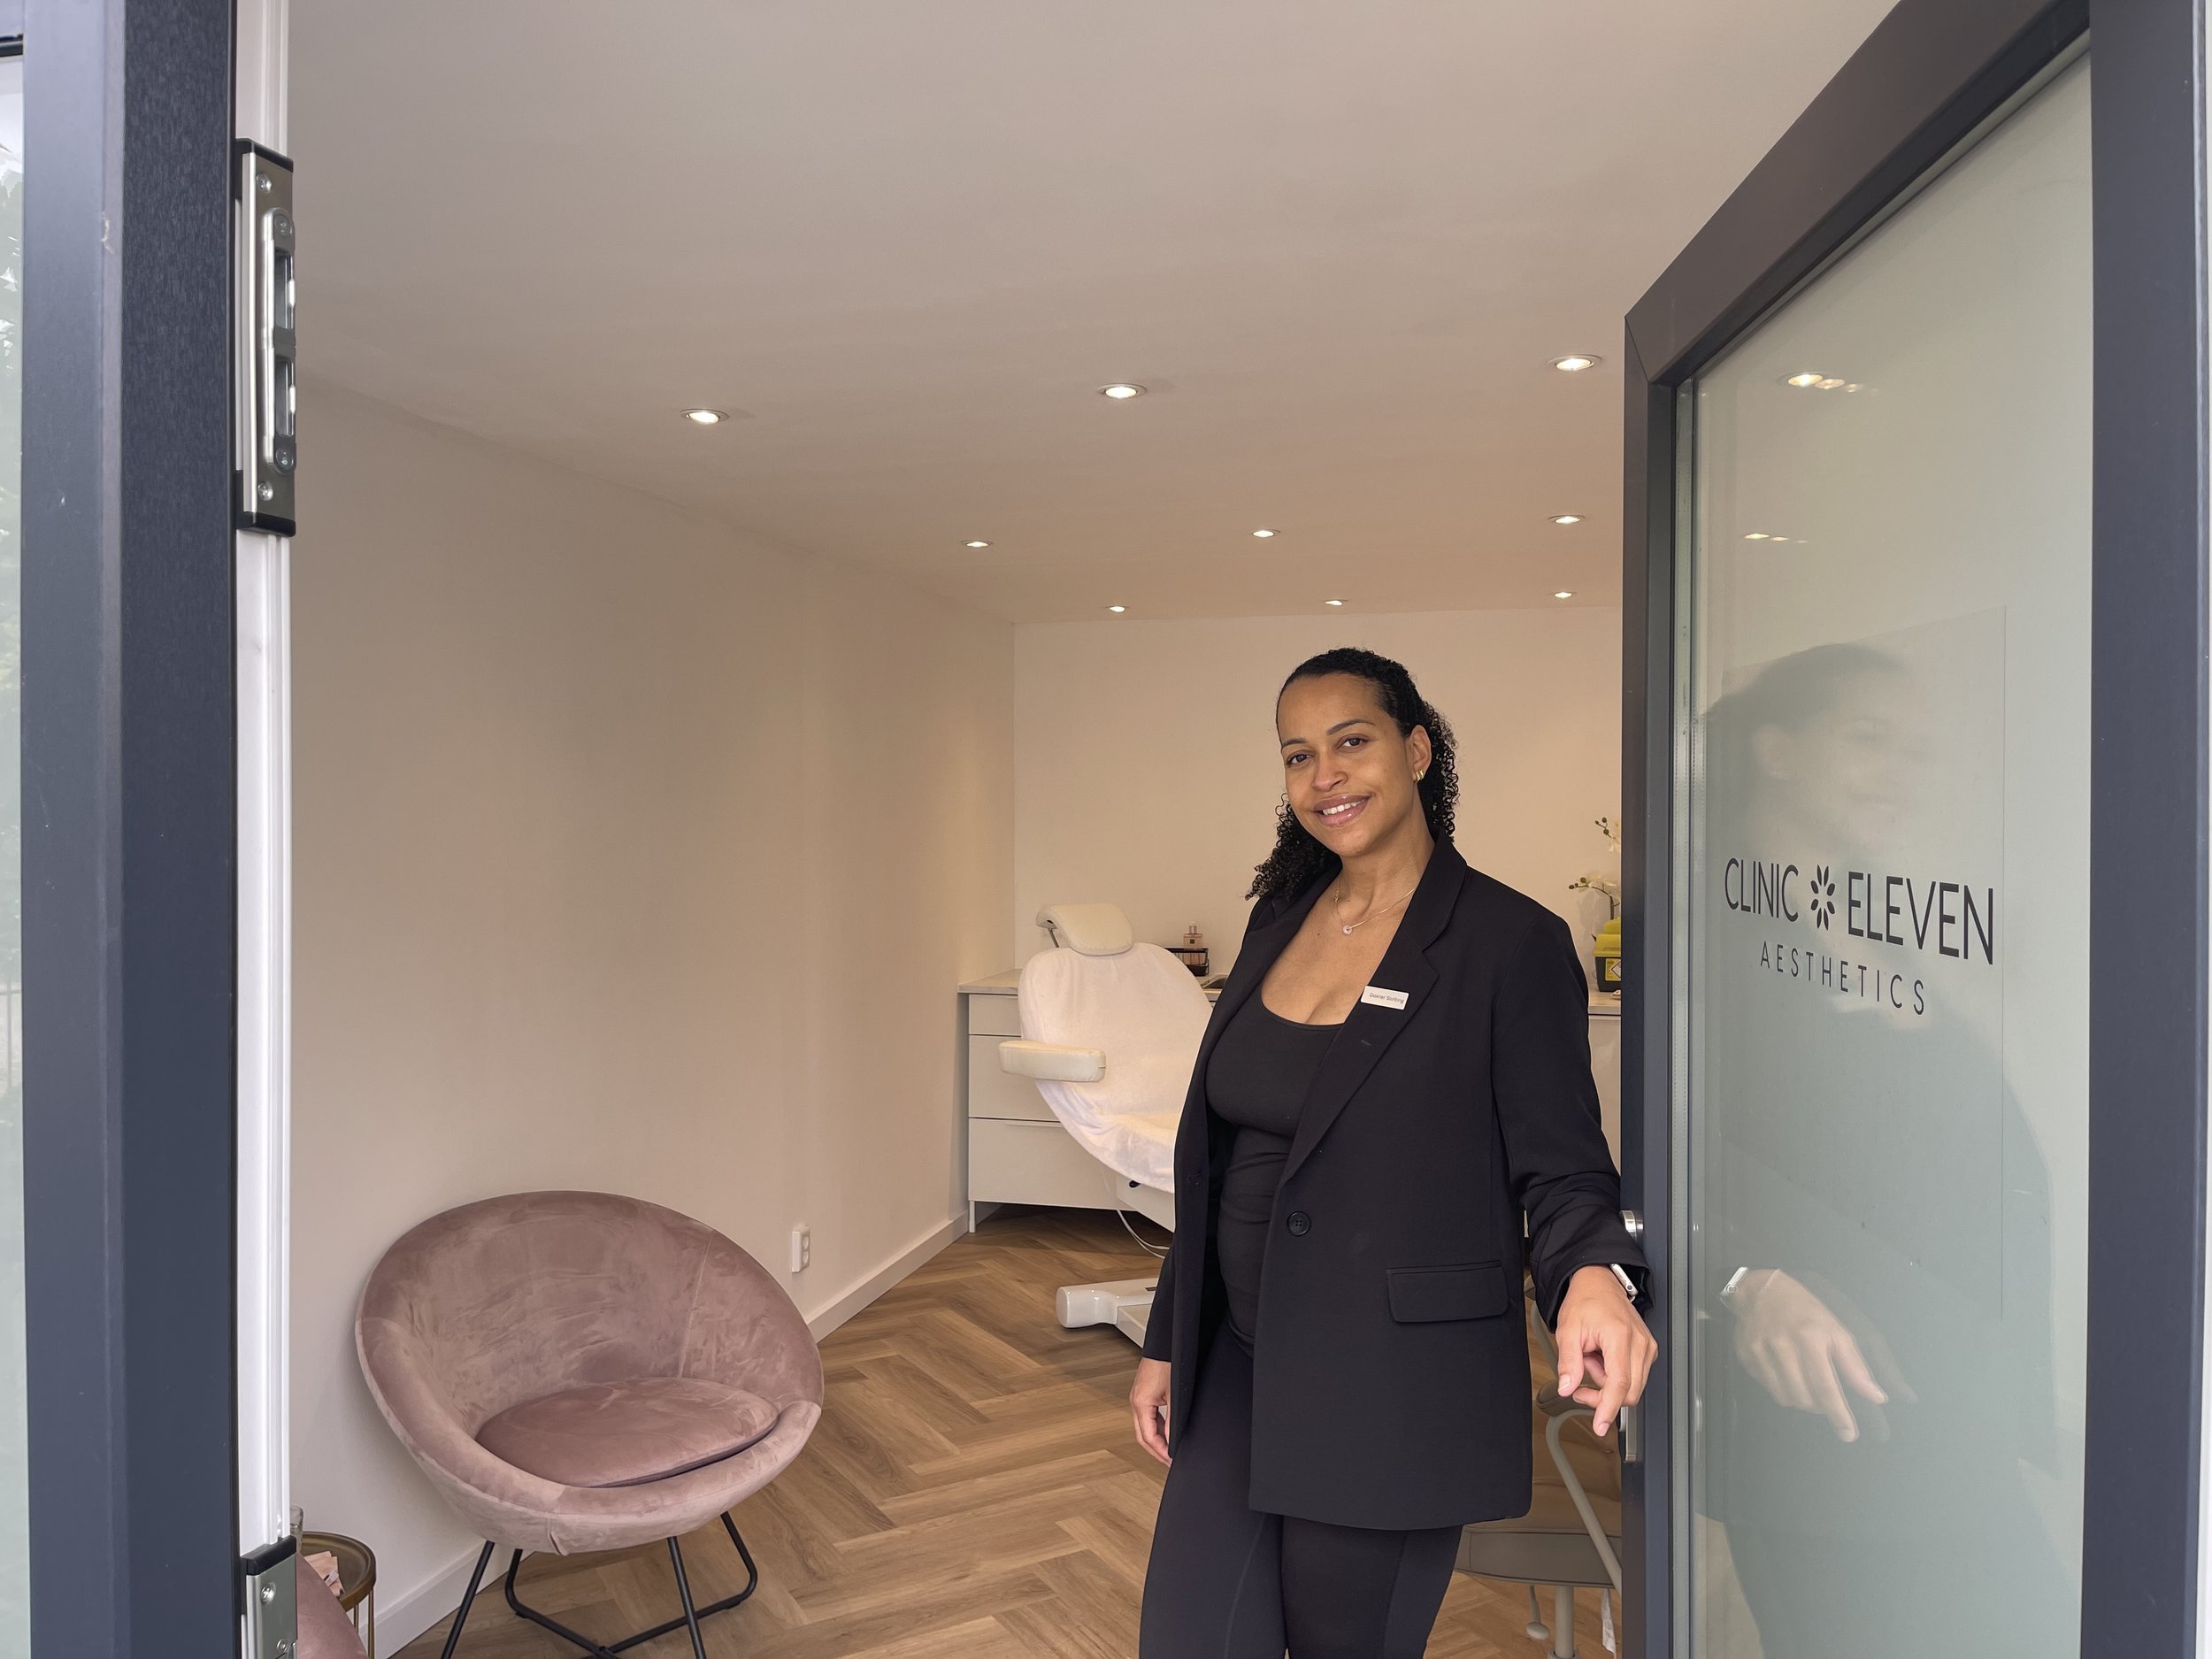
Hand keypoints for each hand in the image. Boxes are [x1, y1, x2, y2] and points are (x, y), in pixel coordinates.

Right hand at [1131, 1358, 1171, 1465]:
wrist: (1165, 1344)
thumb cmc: (1168, 1363)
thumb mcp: (1174, 1396)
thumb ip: (1173, 1420)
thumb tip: (1173, 1440)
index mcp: (1140, 1403)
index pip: (1148, 1437)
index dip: (1161, 1452)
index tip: (1171, 1460)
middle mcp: (1136, 1401)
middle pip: (1142, 1436)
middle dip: (1156, 1451)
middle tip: (1169, 1461)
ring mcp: (1138, 1397)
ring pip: (1143, 1428)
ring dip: (1155, 1441)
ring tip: (1168, 1450)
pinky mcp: (1143, 1393)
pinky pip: (1146, 1417)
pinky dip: (1155, 1428)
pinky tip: (1165, 1433)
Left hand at [1554, 1265, 1656, 1437]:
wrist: (1599, 1283)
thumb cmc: (1585, 1301)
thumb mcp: (1567, 1330)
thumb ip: (1568, 1363)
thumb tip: (1567, 1388)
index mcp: (1619, 1336)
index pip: (1619, 1383)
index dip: (1609, 1408)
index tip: (1601, 1425)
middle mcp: (1640, 1343)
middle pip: (1628, 1392)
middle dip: (1602, 1394)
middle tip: (1580, 1380)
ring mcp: (1647, 1347)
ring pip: (1631, 1387)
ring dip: (1607, 1381)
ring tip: (1592, 1357)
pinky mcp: (1648, 1350)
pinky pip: (1634, 1376)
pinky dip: (1615, 1374)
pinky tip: (1603, 1357)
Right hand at [1730, 1269, 1891, 1441]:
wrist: (1760, 1290)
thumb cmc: (1806, 1310)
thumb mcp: (1836, 1330)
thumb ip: (1855, 1365)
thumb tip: (1877, 1397)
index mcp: (1810, 1337)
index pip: (1826, 1385)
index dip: (1839, 1414)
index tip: (1849, 1435)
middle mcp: (1783, 1346)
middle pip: (1805, 1397)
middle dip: (1821, 1407)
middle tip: (1828, 1400)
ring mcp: (1760, 1352)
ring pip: (1786, 1398)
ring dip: (1803, 1400)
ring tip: (1808, 1385)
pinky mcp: (1746, 1358)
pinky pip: (1769, 1389)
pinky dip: (1784, 1390)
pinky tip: (1787, 1373)